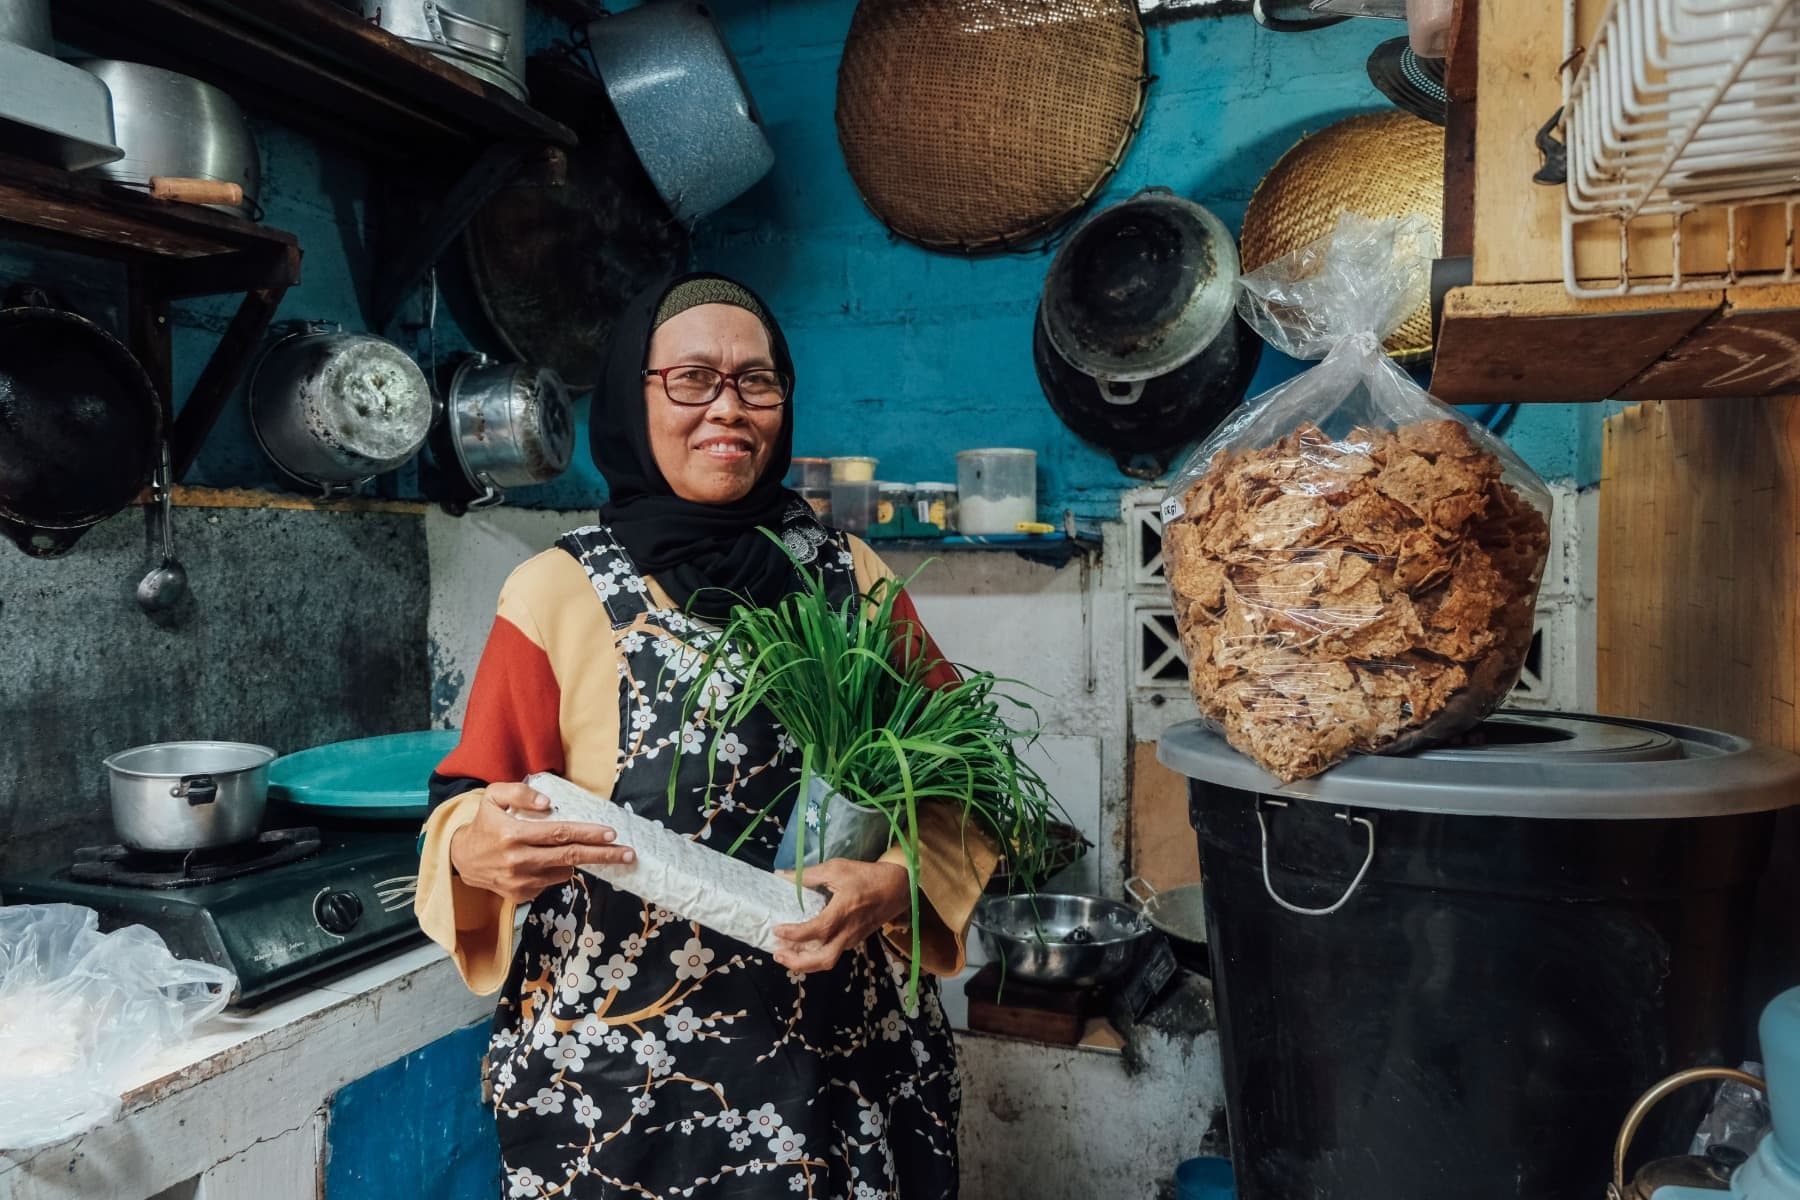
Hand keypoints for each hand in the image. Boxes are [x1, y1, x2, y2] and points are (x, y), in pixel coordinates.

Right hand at [448, 782, 634, 903]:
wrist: (461, 859)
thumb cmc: (484, 823)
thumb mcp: (493, 797)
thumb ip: (520, 793)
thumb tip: (548, 804)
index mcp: (512, 834)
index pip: (559, 834)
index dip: (587, 834)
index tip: (611, 834)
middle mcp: (518, 861)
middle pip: (569, 857)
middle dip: (602, 855)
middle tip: (628, 854)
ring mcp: (520, 882)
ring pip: (563, 871)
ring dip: (576, 860)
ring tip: (579, 849)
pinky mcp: (520, 896)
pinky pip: (551, 882)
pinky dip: (557, 871)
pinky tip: (548, 861)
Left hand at [772, 858, 910, 973]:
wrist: (897, 887)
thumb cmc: (866, 876)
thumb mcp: (837, 868)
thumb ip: (809, 875)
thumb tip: (781, 875)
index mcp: (843, 913)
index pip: (816, 931)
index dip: (794, 934)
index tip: (777, 930)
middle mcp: (848, 932)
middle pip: (823, 960)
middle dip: (798, 963)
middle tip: (778, 955)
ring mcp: (853, 939)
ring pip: (828, 960)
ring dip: (805, 962)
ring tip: (786, 954)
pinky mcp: (855, 940)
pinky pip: (833, 953)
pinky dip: (815, 955)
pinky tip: (804, 947)